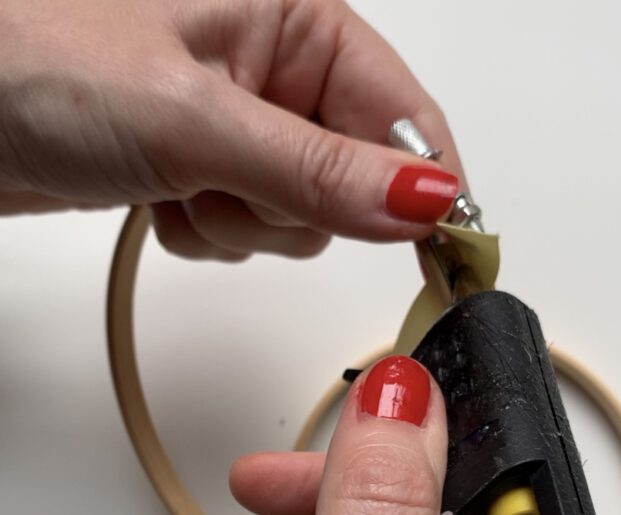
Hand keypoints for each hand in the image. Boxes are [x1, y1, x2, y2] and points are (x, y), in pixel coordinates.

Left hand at [0, 0, 459, 258]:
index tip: (443, 248)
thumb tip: (421, 200)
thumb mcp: (196, 119)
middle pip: (353, 176)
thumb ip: (318, 170)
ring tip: (177, 182)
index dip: (424, 184)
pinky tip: (161, 199)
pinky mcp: (202, 165)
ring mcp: (238, 121)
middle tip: (228, 181)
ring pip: (298, 216)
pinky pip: (247, 229)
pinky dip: (207, 232)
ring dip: (240, 222)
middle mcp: (272, 65)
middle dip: (292, 204)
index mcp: (292, 17)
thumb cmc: (38, 62)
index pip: (403, 113)